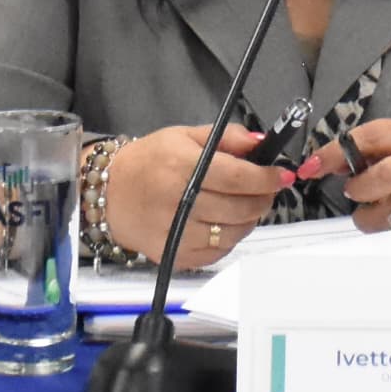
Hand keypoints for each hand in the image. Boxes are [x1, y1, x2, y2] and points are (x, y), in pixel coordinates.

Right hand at [107, 126, 292, 266]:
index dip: (266, 178)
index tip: (281, 176)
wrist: (109, 194)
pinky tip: (225, 224)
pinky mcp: (175, 255)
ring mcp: (176, 233)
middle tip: (267, 190)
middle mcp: (179, 201)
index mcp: (182, 166)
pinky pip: (218, 252)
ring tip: (246, 206)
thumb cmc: (148, 161)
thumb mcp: (183, 136)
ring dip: (249, 219)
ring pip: (233, 233)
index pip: (238, 177)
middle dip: (263, 198)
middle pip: (240, 207)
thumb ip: (225, 137)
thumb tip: (260, 143)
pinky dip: (230, 239)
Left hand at [325, 118, 390, 231]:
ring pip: (384, 214)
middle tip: (358, 190)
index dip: (335, 152)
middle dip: (360, 188)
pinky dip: (387, 228)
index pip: (370, 137)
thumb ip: (368, 148)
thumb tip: (324, 164)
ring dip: (370, 214)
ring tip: (382, 204)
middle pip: (380, 178)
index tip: (310, 167)